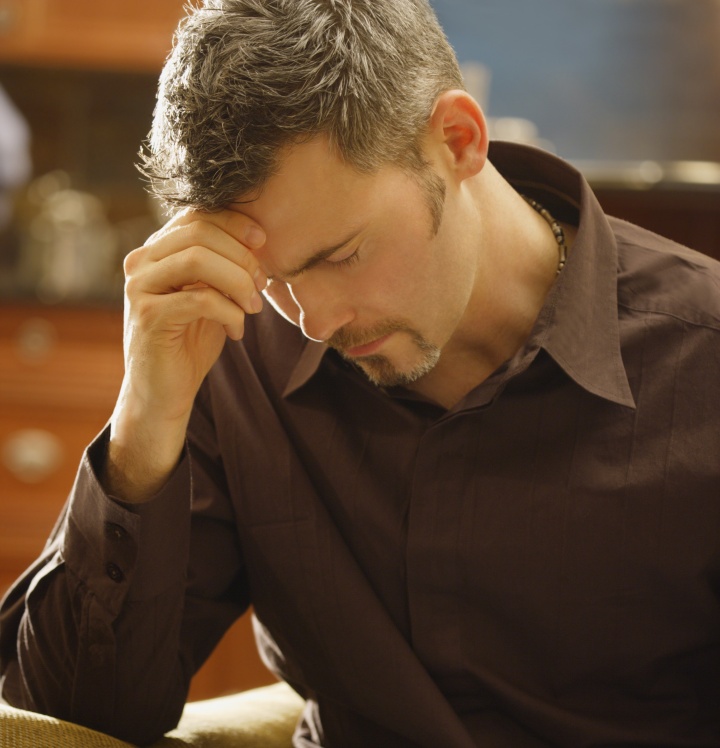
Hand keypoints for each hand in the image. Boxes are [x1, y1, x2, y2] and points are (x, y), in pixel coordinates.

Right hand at [105, 208, 266, 500]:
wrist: (163, 392)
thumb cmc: (191, 341)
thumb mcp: (212, 295)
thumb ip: (223, 265)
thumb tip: (258, 239)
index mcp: (156, 250)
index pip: (196, 214)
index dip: (234, 222)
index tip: (264, 241)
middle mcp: (141, 262)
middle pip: (200, 232)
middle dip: (241, 256)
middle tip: (262, 284)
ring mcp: (139, 288)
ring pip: (198, 260)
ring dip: (237, 281)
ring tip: (253, 307)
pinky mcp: (148, 316)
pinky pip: (200, 299)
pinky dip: (229, 313)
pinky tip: (236, 332)